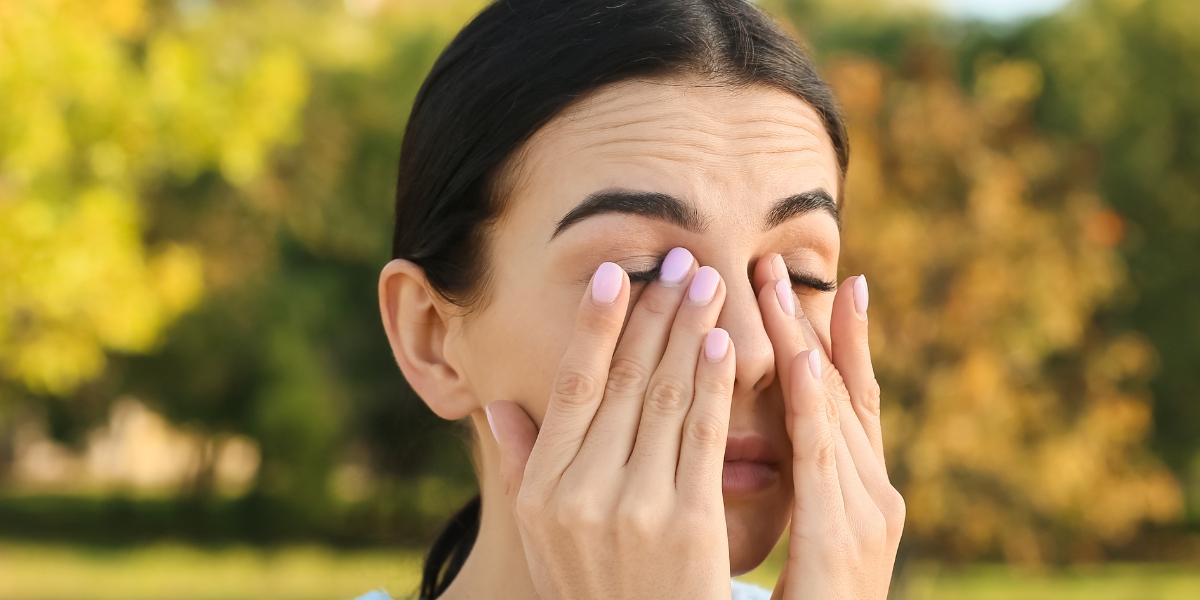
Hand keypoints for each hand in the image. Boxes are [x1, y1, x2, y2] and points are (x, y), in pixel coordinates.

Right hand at [488, 249, 735, 599]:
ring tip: (709, 282)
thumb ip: (523, 466)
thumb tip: (494, 405)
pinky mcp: (688, 523)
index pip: (572, 388)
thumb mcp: (543, 538)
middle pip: (623, 381)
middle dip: (655, 313)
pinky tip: (725, 342)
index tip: (616, 274)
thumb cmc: (597, 591)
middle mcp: (580, 492)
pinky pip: (701, 436)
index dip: (595, 326)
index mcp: (543, 489)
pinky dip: (713, 383)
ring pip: (664, 396)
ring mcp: (634, 507)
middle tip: (680, 260)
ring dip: (689, 331)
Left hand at [753, 255, 904, 599]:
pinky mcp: (848, 538)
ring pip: (834, 409)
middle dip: (809, 323)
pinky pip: (824, 459)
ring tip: (782, 285)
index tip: (820, 282)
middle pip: (840, 390)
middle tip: (779, 261)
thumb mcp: (802, 536)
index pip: (844, 397)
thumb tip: (752, 436)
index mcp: (858, 489)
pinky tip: (800, 360)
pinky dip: (815, 406)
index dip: (832, 339)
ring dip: (808, 342)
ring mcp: (868, 513)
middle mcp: (873, 491)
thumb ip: (791, 485)